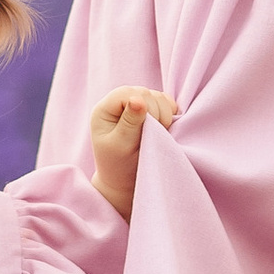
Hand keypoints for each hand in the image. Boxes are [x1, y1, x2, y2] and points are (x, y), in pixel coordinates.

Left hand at [87, 84, 178, 219]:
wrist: (125, 181)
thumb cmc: (119, 166)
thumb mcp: (121, 146)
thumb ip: (130, 122)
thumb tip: (137, 99)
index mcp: (104, 110)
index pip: (127, 93)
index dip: (143, 105)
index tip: (149, 127)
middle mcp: (118, 104)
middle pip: (144, 92)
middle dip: (156, 111)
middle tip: (155, 134)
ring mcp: (133, 105)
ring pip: (156, 96)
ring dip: (164, 113)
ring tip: (158, 133)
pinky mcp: (148, 110)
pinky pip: (165, 101)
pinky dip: (169, 112)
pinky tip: (164, 127)